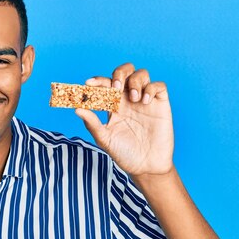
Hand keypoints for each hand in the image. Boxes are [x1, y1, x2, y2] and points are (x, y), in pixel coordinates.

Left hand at [75, 62, 173, 176]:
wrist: (146, 166)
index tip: (88, 83)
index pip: (105, 85)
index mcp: (113, 105)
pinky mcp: (160, 105)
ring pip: (142, 74)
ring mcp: (145, 100)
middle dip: (119, 73)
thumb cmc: (124, 153)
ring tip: (133, 98)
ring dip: (135, 81)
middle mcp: (128, 99)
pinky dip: (151, 88)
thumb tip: (77, 109)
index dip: (97, 80)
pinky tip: (145, 101)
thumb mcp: (104, 139)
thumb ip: (92, 124)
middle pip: (125, 71)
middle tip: (116, 88)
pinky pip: (159, 86)